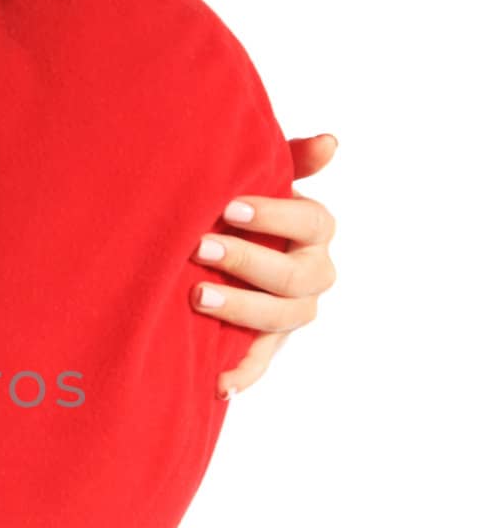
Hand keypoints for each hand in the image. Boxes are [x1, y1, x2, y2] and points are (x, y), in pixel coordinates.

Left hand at [191, 133, 338, 398]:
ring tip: (196, 297)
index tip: (230, 207)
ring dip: (241, 309)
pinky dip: (242, 375)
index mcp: (316, 230)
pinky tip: (218, 384)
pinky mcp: (269, 342)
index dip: (274, 216)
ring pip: (281, 318)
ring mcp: (293, 311)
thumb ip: (292, 160)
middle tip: (200, 248)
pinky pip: (260, 362)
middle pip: (294, 275)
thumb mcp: (266, 180)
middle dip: (247, 261)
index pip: (311, 222)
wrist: (222, 248)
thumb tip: (331, 143)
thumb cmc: (244, 208)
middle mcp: (314, 273)